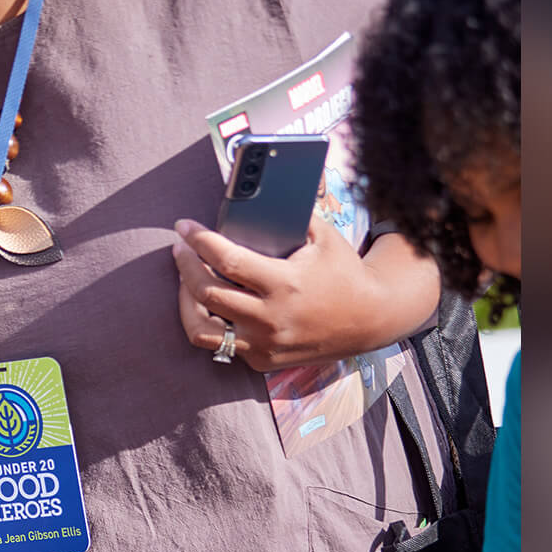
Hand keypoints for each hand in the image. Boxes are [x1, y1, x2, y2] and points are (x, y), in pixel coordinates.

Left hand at [172, 217, 434, 370]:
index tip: (183, 226)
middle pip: (205, 292)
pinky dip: (209, 322)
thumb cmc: (344, 272)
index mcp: (285, 283)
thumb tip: (256, 191)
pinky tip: (206, 304)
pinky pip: (221, 345)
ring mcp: (264, 344)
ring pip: (201, 329)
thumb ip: (291, 215)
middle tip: (180, 247)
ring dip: (185, 301)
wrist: (371, 320)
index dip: (198, 240)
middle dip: (184, 264)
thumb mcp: (324, 237)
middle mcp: (270, 318)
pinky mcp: (262, 360)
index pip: (226, 260)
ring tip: (185, 280)